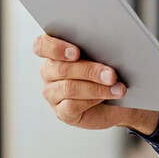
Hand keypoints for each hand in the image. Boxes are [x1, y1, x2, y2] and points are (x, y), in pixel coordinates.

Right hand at [33, 34, 158, 134]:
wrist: (116, 98)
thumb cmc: (105, 70)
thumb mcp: (102, 55)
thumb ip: (97, 47)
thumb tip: (107, 46)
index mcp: (55, 52)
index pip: (42, 45)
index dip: (56, 48)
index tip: (76, 52)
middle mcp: (49, 72)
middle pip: (62, 68)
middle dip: (90, 71)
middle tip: (111, 74)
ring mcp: (52, 93)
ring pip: (69, 88)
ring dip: (96, 87)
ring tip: (116, 87)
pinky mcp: (61, 112)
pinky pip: (72, 106)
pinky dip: (92, 100)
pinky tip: (106, 97)